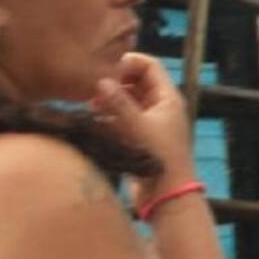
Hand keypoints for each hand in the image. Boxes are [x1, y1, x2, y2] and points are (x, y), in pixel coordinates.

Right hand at [89, 53, 194, 199]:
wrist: (167, 195)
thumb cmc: (157, 158)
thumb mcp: (135, 126)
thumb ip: (118, 102)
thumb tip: (101, 80)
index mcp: (167, 98)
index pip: (149, 66)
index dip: (128, 62)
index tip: (105, 70)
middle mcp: (161, 107)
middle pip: (137, 81)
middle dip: (116, 82)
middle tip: (93, 89)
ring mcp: (152, 123)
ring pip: (130, 100)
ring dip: (111, 100)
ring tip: (91, 105)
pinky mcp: (142, 138)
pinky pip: (125, 119)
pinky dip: (112, 117)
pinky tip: (95, 121)